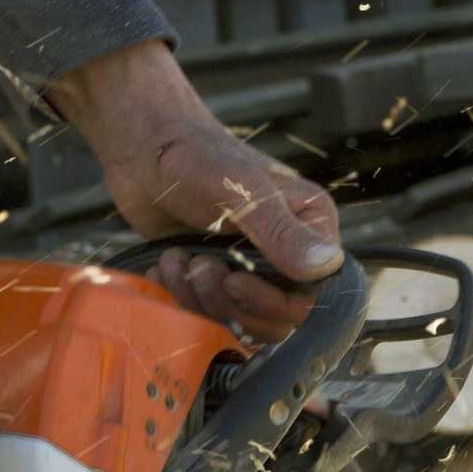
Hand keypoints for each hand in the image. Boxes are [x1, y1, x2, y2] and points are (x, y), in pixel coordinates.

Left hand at [49, 41, 341, 341]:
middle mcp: (289, 255)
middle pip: (276, 321)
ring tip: (178, 260)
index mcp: (311, 230)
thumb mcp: (242, 191)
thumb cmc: (197, 156)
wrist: (145, 148)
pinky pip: (210, 315)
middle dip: (230, 304)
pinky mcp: (219, 279)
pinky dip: (183, 299)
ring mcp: (252, 270)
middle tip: (200, 267)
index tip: (234, 280)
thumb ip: (283, 232)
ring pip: (240, 322)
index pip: (310, 299)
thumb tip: (327, 265)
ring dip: (200, 300)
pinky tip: (167, 266)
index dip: (271, 304)